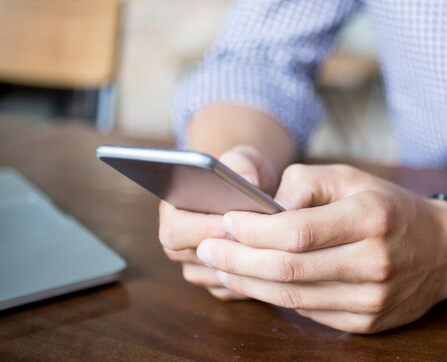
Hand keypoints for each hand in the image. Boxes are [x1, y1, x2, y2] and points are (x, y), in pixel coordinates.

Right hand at [159, 145, 277, 299]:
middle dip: (229, 249)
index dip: (203, 228)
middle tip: (259, 238)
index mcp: (173, 210)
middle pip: (195, 259)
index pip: (175, 229)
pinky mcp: (217, 282)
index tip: (232, 222)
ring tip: (270, 246)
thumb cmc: (242, 172)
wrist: (253, 191)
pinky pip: (232, 288)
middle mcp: (179, 243)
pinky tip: (272, 259)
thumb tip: (248, 181)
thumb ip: (242, 164)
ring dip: (244, 265)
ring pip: (216, 277)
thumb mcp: (243, 159)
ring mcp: (196, 266)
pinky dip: (252, 277)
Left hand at [195, 164, 446, 332]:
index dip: (253, 231)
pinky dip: (275, 299)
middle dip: (238, 260)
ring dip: (248, 283)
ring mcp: (371, 299)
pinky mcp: (366, 322)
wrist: (444, 250)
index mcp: (370, 219)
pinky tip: (254, 284)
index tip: (225, 222)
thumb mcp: (353, 178)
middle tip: (207, 250)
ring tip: (220, 268)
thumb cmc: (390, 208)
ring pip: (293, 297)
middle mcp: (373, 262)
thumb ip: (306, 181)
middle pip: (288, 270)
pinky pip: (309, 313)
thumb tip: (265, 205)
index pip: (297, 232)